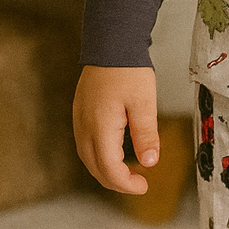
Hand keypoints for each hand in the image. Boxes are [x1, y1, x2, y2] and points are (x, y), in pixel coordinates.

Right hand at [73, 66, 159, 193]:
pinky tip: (115, 153)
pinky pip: (86, 144)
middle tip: (139, 183)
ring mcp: (79, 120)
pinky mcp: (80, 113)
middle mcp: (84, 127)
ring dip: (106, 171)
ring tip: (129, 172)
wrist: (110, 43)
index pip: (109, 169)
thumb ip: (146, 134)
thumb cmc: (128, 70)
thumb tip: (150, 162)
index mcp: (100, 127)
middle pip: (95, 168)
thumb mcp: (144, 103)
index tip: (144, 186)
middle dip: (116, 182)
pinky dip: (99, 157)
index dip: (126, 184)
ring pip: (88, 158)